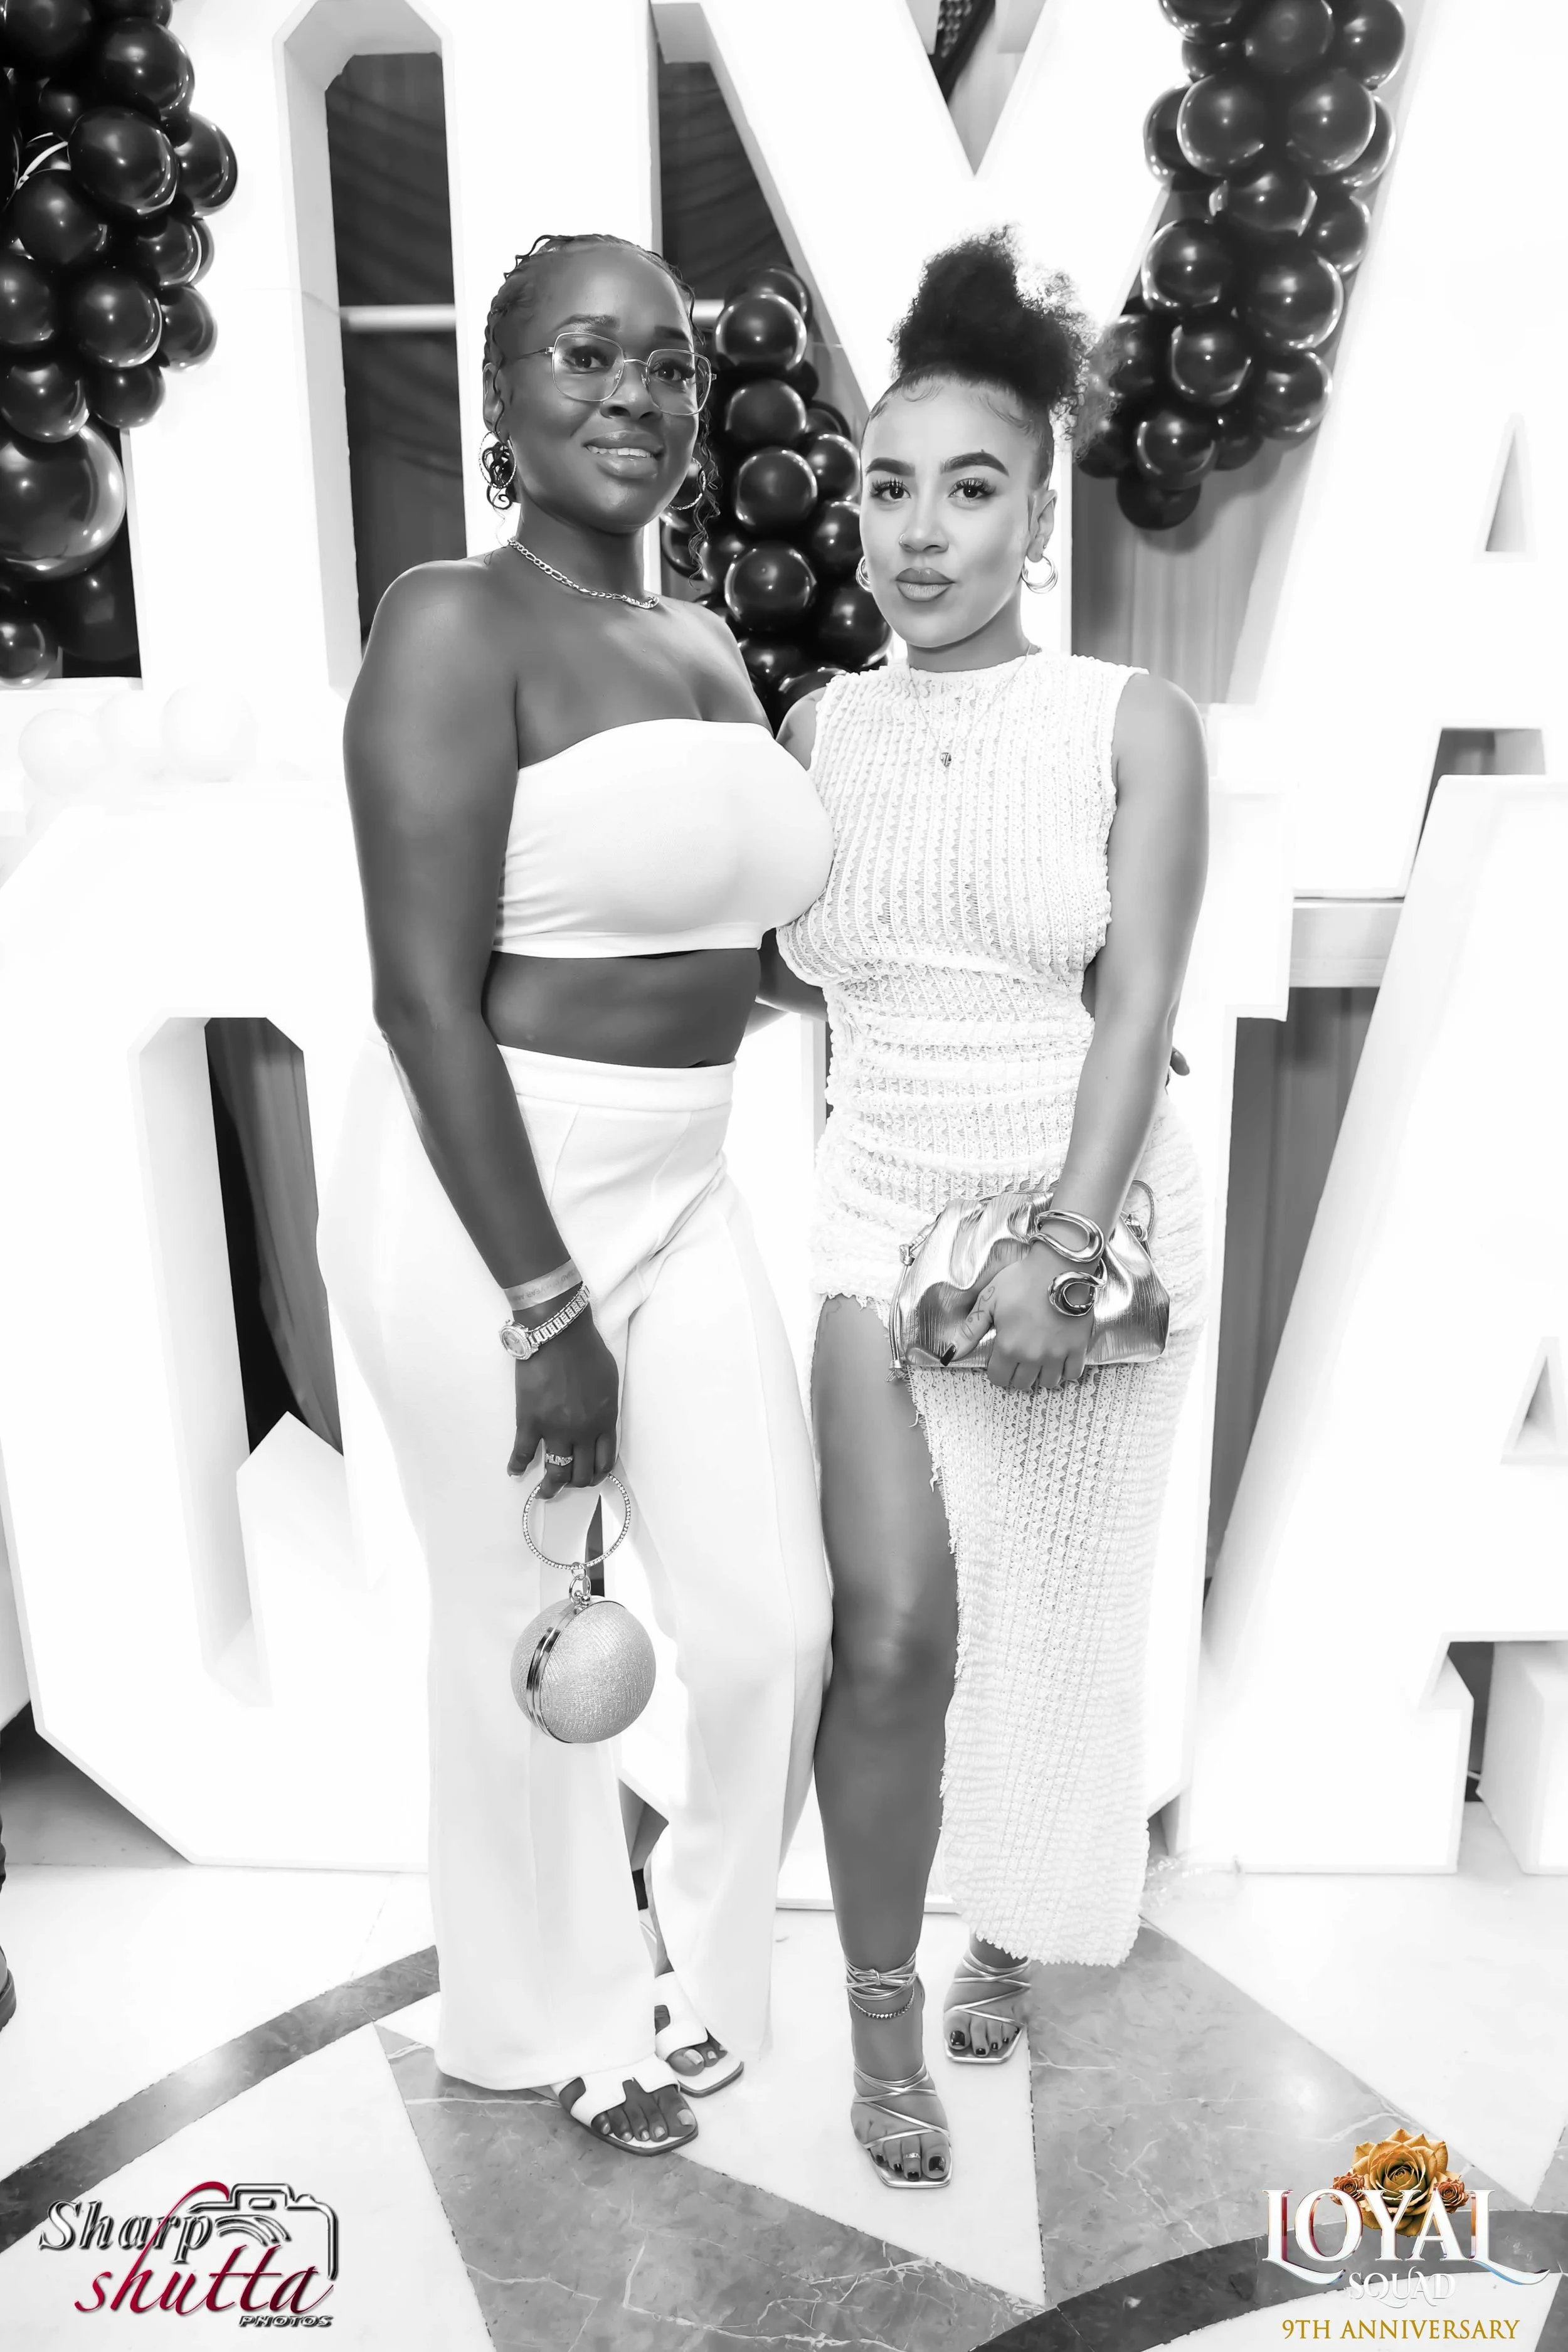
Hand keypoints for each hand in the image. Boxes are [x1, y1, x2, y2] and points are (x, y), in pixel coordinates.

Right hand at [508, 1311, 618, 1493]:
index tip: (591, 1476)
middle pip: (582, 1472)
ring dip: (550, 1487)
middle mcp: (582, 1431)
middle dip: (576, 1483)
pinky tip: (514, 1471)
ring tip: (544, 1492)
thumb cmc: (586, 1350)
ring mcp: (554, 1429)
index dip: (598, 1473)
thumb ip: (605, 1407)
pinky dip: (517, 1465)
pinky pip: (523, 1453)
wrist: (557, 1333)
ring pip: (556, 1472)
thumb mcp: (608, 1381)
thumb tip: (600, 1422)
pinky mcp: (529, 1422)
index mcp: (604, 1420)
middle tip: (568, 1484)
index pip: (605, 1460)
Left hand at [955, 1252, 1092, 1392]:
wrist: (1059, 1267)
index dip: (997, 1370)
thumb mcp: (989, 1301)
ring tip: (1038, 1359)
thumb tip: (951, 1353)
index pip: (999, 1378)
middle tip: (1018, 1358)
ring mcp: (1057, 1354)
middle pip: (1023, 1384)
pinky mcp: (1078, 1347)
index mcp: (1009, 1347)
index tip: (1000, 1359)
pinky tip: (1058, 1359)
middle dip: (1017, 1374)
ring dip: (1041, 1375)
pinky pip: (1072, 1373)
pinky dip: (1065, 1371)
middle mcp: (1033, 1357)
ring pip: (1048, 1383)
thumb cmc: (1022, 1281)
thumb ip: (970, 1330)